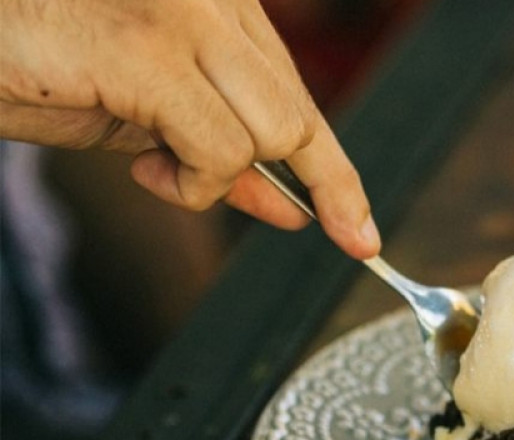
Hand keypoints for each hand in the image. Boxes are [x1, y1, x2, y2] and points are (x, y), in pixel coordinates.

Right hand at [0, 0, 379, 258]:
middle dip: (289, 180)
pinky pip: (221, 149)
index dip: (335, 174)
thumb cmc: (43, 65)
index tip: (358, 231)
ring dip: (217, 174)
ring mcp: (185, 17)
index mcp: (222, 6)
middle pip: (297, 119)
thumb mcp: (152, 120)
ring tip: (154, 162)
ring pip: (271, 135)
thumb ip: (226, 154)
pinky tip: (142, 168)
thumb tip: (293, 205)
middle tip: (236, 195)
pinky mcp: (148, 50)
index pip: (300, 99)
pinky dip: (192, 183)